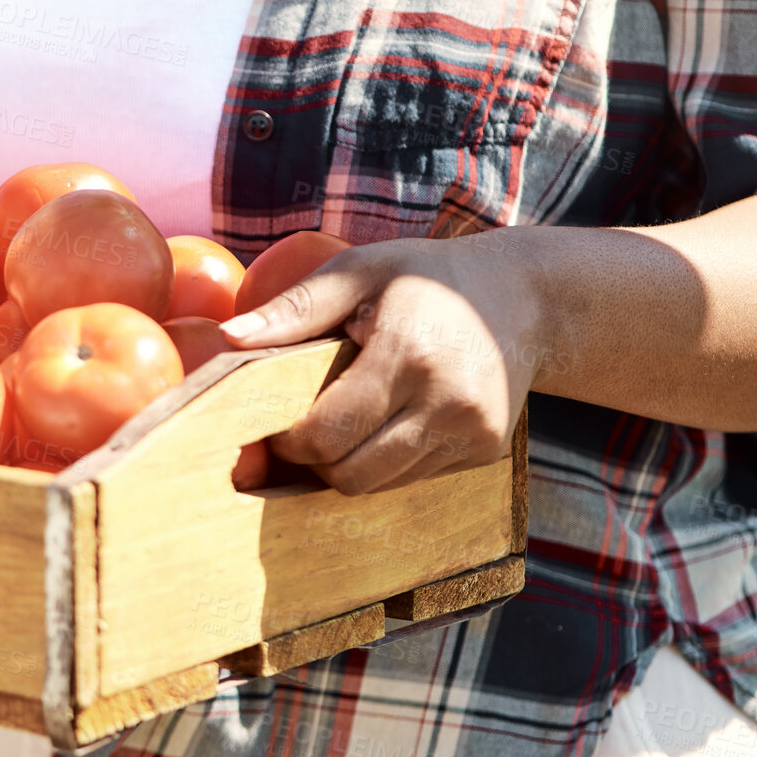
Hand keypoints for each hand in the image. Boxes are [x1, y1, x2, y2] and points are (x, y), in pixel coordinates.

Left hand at [216, 235, 543, 493]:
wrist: (526, 297)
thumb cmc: (426, 277)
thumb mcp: (358, 271)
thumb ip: (294, 308)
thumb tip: (229, 337)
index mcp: (409, 354)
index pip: (329, 433)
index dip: (290, 440)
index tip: (276, 424)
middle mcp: (448, 402)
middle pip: (352, 474)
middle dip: (313, 461)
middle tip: (301, 430)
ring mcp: (473, 432)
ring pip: (380, 485)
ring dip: (348, 466)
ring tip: (341, 424)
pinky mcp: (485, 452)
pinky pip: (412, 479)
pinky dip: (385, 462)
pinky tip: (387, 422)